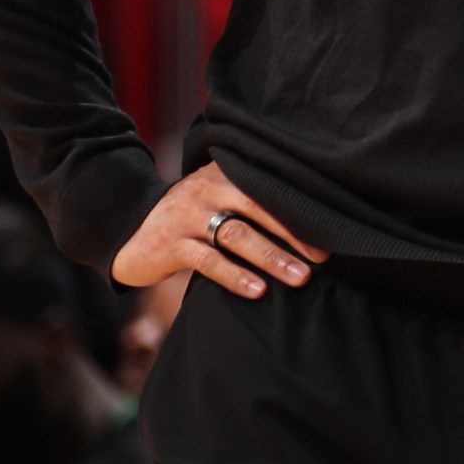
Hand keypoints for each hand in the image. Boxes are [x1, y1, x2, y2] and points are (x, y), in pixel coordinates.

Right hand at [112, 160, 327, 299]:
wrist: (130, 228)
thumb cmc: (191, 217)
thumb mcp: (218, 198)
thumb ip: (251, 200)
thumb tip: (309, 222)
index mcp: (227, 172)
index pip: (271, 187)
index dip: (302, 208)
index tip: (332, 229)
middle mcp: (209, 187)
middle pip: (260, 208)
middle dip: (294, 234)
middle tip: (323, 257)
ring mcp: (188, 215)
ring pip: (238, 235)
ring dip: (272, 258)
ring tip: (300, 278)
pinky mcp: (171, 244)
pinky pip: (208, 261)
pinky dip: (235, 275)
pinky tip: (258, 290)